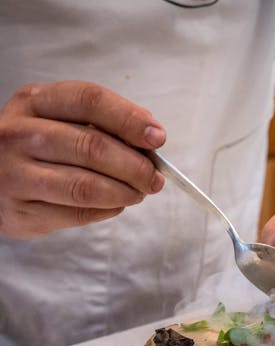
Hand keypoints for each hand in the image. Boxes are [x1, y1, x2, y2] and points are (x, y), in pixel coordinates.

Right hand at [0, 80, 165, 238]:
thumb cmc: (38, 146)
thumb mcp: (60, 120)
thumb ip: (102, 124)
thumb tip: (151, 137)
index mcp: (34, 102)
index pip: (89, 100)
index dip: (129, 119)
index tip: (158, 138)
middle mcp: (17, 134)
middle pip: (92, 147)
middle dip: (136, 166)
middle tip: (155, 178)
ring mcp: (14, 174)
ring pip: (86, 186)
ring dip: (125, 192)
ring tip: (139, 193)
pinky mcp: (20, 211)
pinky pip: (78, 213)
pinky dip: (107, 210)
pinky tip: (114, 204)